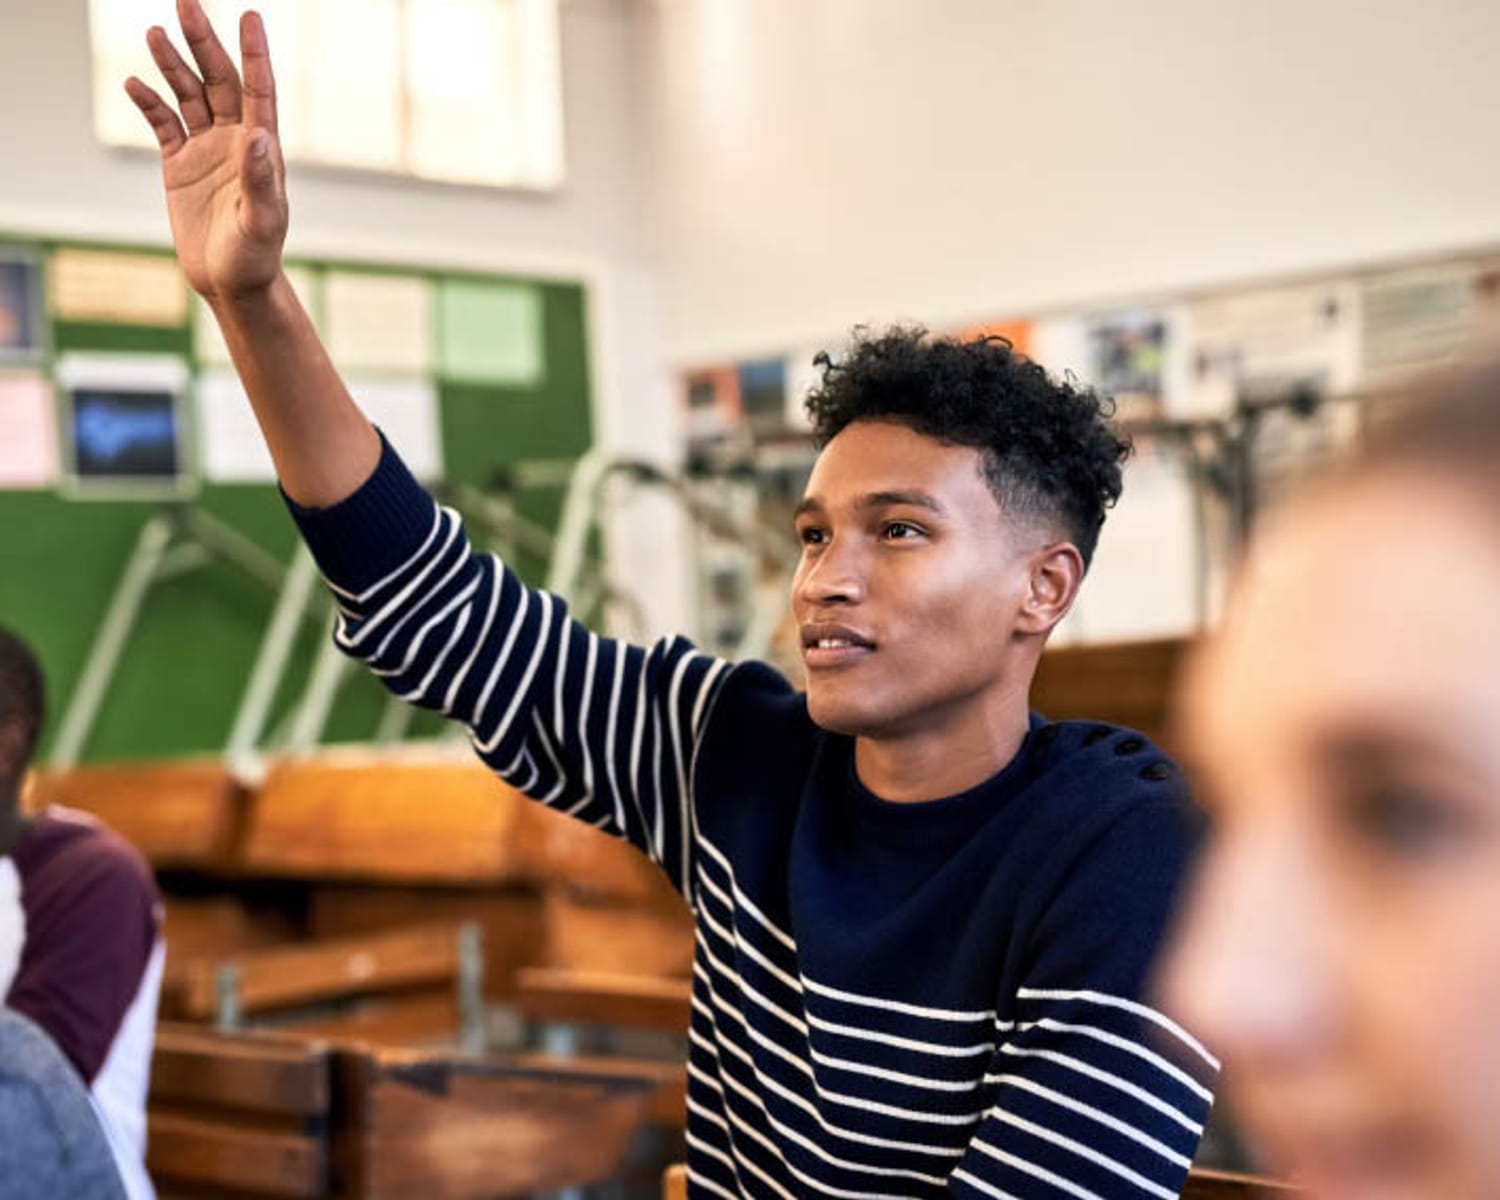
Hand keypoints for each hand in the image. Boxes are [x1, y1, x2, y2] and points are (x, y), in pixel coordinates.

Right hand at [125, 0, 286, 303]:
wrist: (231, 282)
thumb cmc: (256, 256)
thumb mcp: (262, 221)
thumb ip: (261, 180)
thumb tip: (260, 136)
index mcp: (261, 149)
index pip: (258, 90)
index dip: (254, 54)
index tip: (250, 16)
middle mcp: (235, 141)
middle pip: (218, 80)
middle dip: (202, 42)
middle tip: (185, 3)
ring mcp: (206, 149)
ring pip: (188, 95)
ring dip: (173, 65)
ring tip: (157, 35)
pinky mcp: (180, 164)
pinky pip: (163, 123)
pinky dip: (149, 102)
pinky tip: (135, 83)